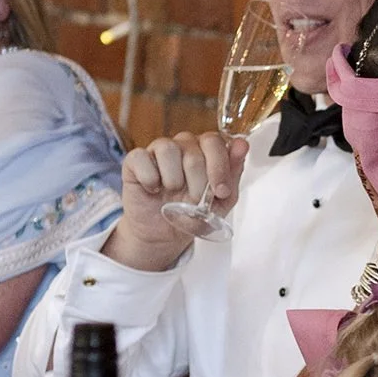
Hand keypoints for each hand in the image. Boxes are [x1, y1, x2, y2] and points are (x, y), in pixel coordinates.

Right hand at [104, 131, 248, 271]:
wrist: (165, 234)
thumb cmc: (193, 213)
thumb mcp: (221, 200)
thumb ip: (233, 171)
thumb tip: (242, 144)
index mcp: (206, 150)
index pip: (214, 142)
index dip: (219, 168)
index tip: (220, 192)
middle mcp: (183, 144)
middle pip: (193, 152)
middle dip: (197, 184)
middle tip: (194, 200)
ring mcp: (158, 150)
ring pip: (168, 150)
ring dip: (174, 180)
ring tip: (172, 193)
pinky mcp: (135, 160)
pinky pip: (141, 158)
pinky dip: (150, 179)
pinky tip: (153, 189)